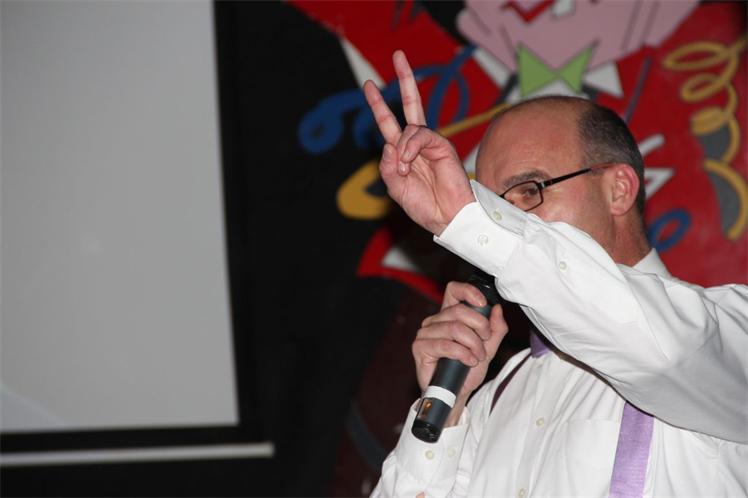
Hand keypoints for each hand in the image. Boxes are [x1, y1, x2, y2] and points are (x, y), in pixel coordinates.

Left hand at [363, 51, 474, 235]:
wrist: (445, 217)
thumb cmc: (424, 206)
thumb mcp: (395, 187)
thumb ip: (388, 166)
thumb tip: (390, 144)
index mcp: (403, 153)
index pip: (389, 123)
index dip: (379, 105)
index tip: (369, 85)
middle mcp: (416, 144)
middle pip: (410, 104)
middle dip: (404, 80)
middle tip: (398, 55)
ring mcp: (430, 143)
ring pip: (410, 129)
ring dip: (403, 150)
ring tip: (406, 170)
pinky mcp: (442, 146)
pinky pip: (421, 136)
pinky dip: (411, 148)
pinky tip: (410, 164)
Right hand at [413, 281, 507, 424]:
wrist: (456, 394)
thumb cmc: (467, 370)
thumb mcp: (488, 348)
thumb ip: (495, 329)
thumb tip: (497, 309)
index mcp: (449, 315)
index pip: (454, 290)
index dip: (468, 292)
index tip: (483, 303)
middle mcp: (435, 320)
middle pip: (459, 311)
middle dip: (480, 327)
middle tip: (485, 343)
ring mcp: (425, 333)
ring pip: (454, 328)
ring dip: (473, 344)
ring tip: (477, 357)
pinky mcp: (420, 347)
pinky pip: (445, 344)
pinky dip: (462, 354)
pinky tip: (468, 362)